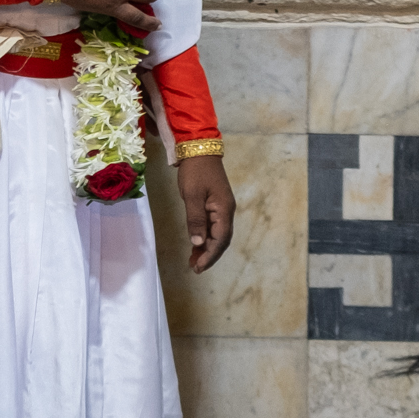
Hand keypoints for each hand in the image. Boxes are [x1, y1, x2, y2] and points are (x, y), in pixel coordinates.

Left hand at [177, 153, 234, 271]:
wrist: (199, 149)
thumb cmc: (195, 171)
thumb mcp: (192, 195)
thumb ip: (195, 219)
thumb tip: (198, 243)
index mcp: (224, 210)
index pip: (220, 239)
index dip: (210, 255)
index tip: (198, 267)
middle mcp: (226, 211)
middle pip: (221, 240)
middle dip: (209, 255)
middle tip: (195, 268)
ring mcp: (221, 208)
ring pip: (217, 235)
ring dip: (206, 248)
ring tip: (193, 261)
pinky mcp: (215, 205)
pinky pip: (212, 227)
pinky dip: (205, 238)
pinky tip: (196, 245)